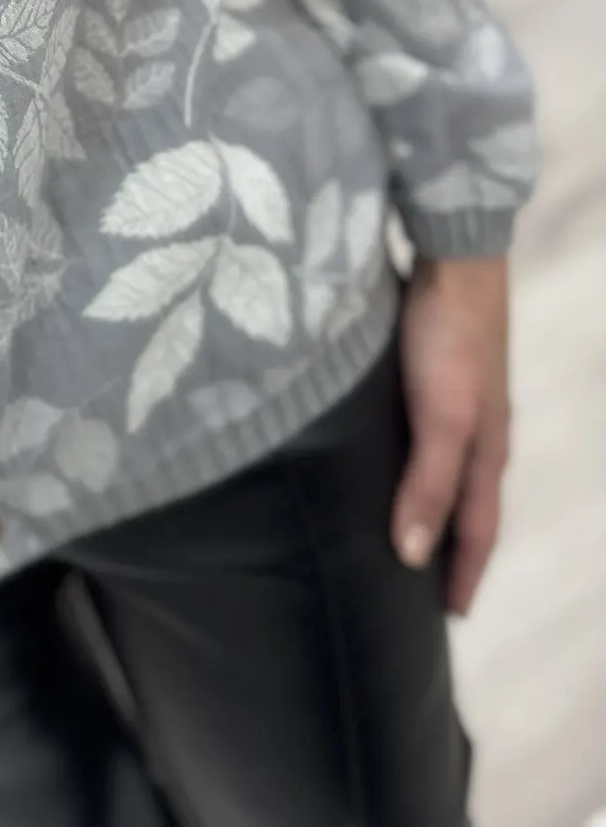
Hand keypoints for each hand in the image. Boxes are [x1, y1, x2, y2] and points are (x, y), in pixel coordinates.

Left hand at [391, 253, 510, 617]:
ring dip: (431, 503)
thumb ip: (429, 482)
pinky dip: (411, 459)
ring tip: (401, 528)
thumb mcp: (442, 415)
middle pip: (466, 503)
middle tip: (424, 587)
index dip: (464, 573)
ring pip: (445, 467)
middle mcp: (478, 429)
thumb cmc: (449, 334)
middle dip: (451, 547)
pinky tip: (382, 454)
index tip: (451, 616)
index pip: (479, 531)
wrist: (451, 252)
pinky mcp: (432, 369)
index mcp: (487, 449)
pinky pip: (424, 431)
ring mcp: (457, 397)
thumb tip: (413, 554)